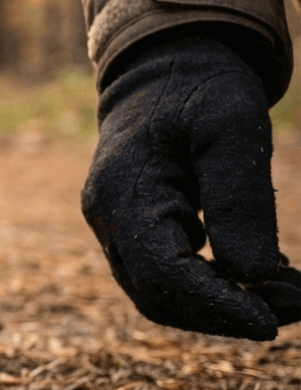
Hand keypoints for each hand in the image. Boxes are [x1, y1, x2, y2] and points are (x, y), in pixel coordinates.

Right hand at [82, 32, 300, 339]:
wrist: (161, 66)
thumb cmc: (199, 89)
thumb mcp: (233, 129)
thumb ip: (241, 201)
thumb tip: (254, 275)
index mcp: (123, 193)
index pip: (164, 275)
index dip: (217, 307)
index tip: (272, 323)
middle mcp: (107, 219)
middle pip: (158, 298)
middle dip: (227, 312)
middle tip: (297, 304)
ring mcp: (113, 227)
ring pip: (159, 295)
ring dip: (221, 305)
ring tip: (286, 293)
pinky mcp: (130, 229)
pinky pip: (164, 276)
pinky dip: (211, 286)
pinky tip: (259, 273)